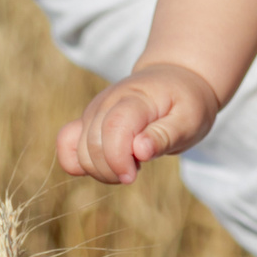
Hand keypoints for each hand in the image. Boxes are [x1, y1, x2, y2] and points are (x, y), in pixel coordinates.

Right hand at [56, 64, 220, 184]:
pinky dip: (79, 162)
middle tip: (136, 171)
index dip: (117, 159)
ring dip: (99, 170)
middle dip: (111, 170)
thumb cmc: (186, 102)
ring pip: (78, 150)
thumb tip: (140, 150)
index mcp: (136, 99)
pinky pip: (66, 144)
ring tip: (128, 165)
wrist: (176, 80)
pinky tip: (106, 164)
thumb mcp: (190, 119)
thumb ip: (165, 135)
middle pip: (92, 145)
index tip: (133, 176)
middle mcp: (107, 102)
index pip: (112, 129)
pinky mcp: (87, 120)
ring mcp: (94, 110)